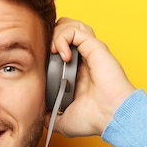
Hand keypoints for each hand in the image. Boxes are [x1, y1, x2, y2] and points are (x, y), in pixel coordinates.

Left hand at [49, 18, 135, 136]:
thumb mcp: (63, 121)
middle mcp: (83, 59)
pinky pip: (75, 29)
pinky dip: (63, 37)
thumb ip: (49, 117)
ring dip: (56, 34)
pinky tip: (60, 53)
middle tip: (45, 53)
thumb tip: (37, 116)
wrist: (110, 117)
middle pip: (63, 31)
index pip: (58, 48)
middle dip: (49, 36)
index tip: (38, 62)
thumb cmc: (93, 119)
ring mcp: (89, 51)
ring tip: (53, 51)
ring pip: (69, 25)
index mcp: (76, 72)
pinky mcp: (94, 47)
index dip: (46, 49)